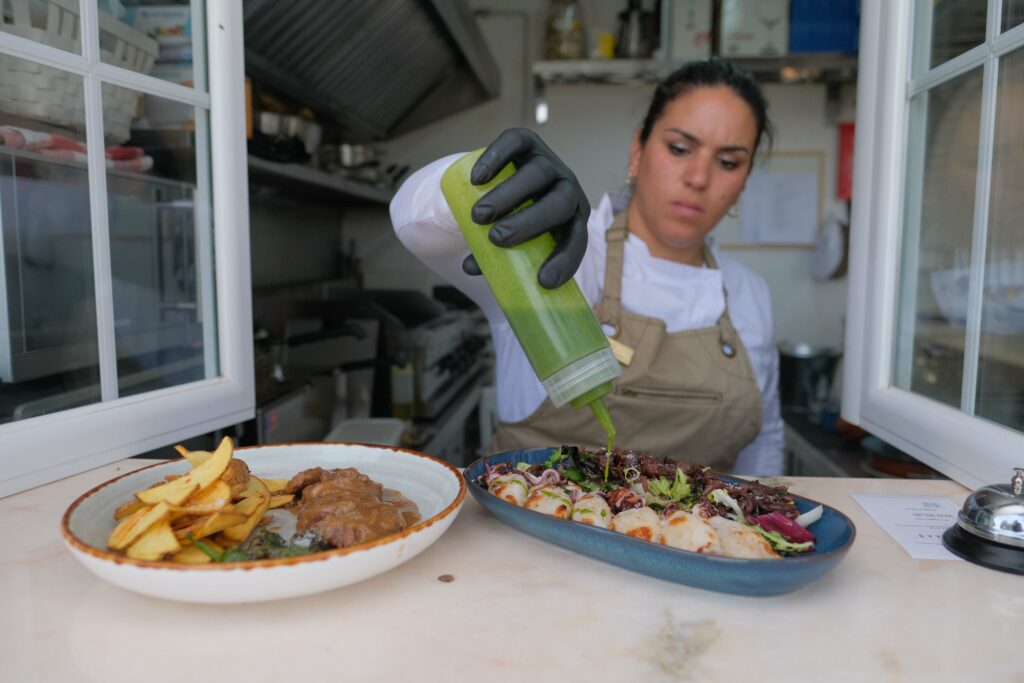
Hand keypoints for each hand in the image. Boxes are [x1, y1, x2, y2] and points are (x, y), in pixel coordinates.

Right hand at [462, 128, 588, 288]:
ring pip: (536, 174)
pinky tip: (477, 179)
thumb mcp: (514, 242)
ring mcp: (549, 163)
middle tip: (497, 238)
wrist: (509, 181)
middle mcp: (566, 189)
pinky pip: (516, 142)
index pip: (577, 240)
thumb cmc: (514, 221)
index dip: (564, 261)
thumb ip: (496, 256)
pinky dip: (496, 158)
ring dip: (507, 195)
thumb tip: (470, 267)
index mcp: (572, 219)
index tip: (543, 282)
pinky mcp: (528, 142)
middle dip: (528, 222)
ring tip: (478, 215)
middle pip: (558, 204)